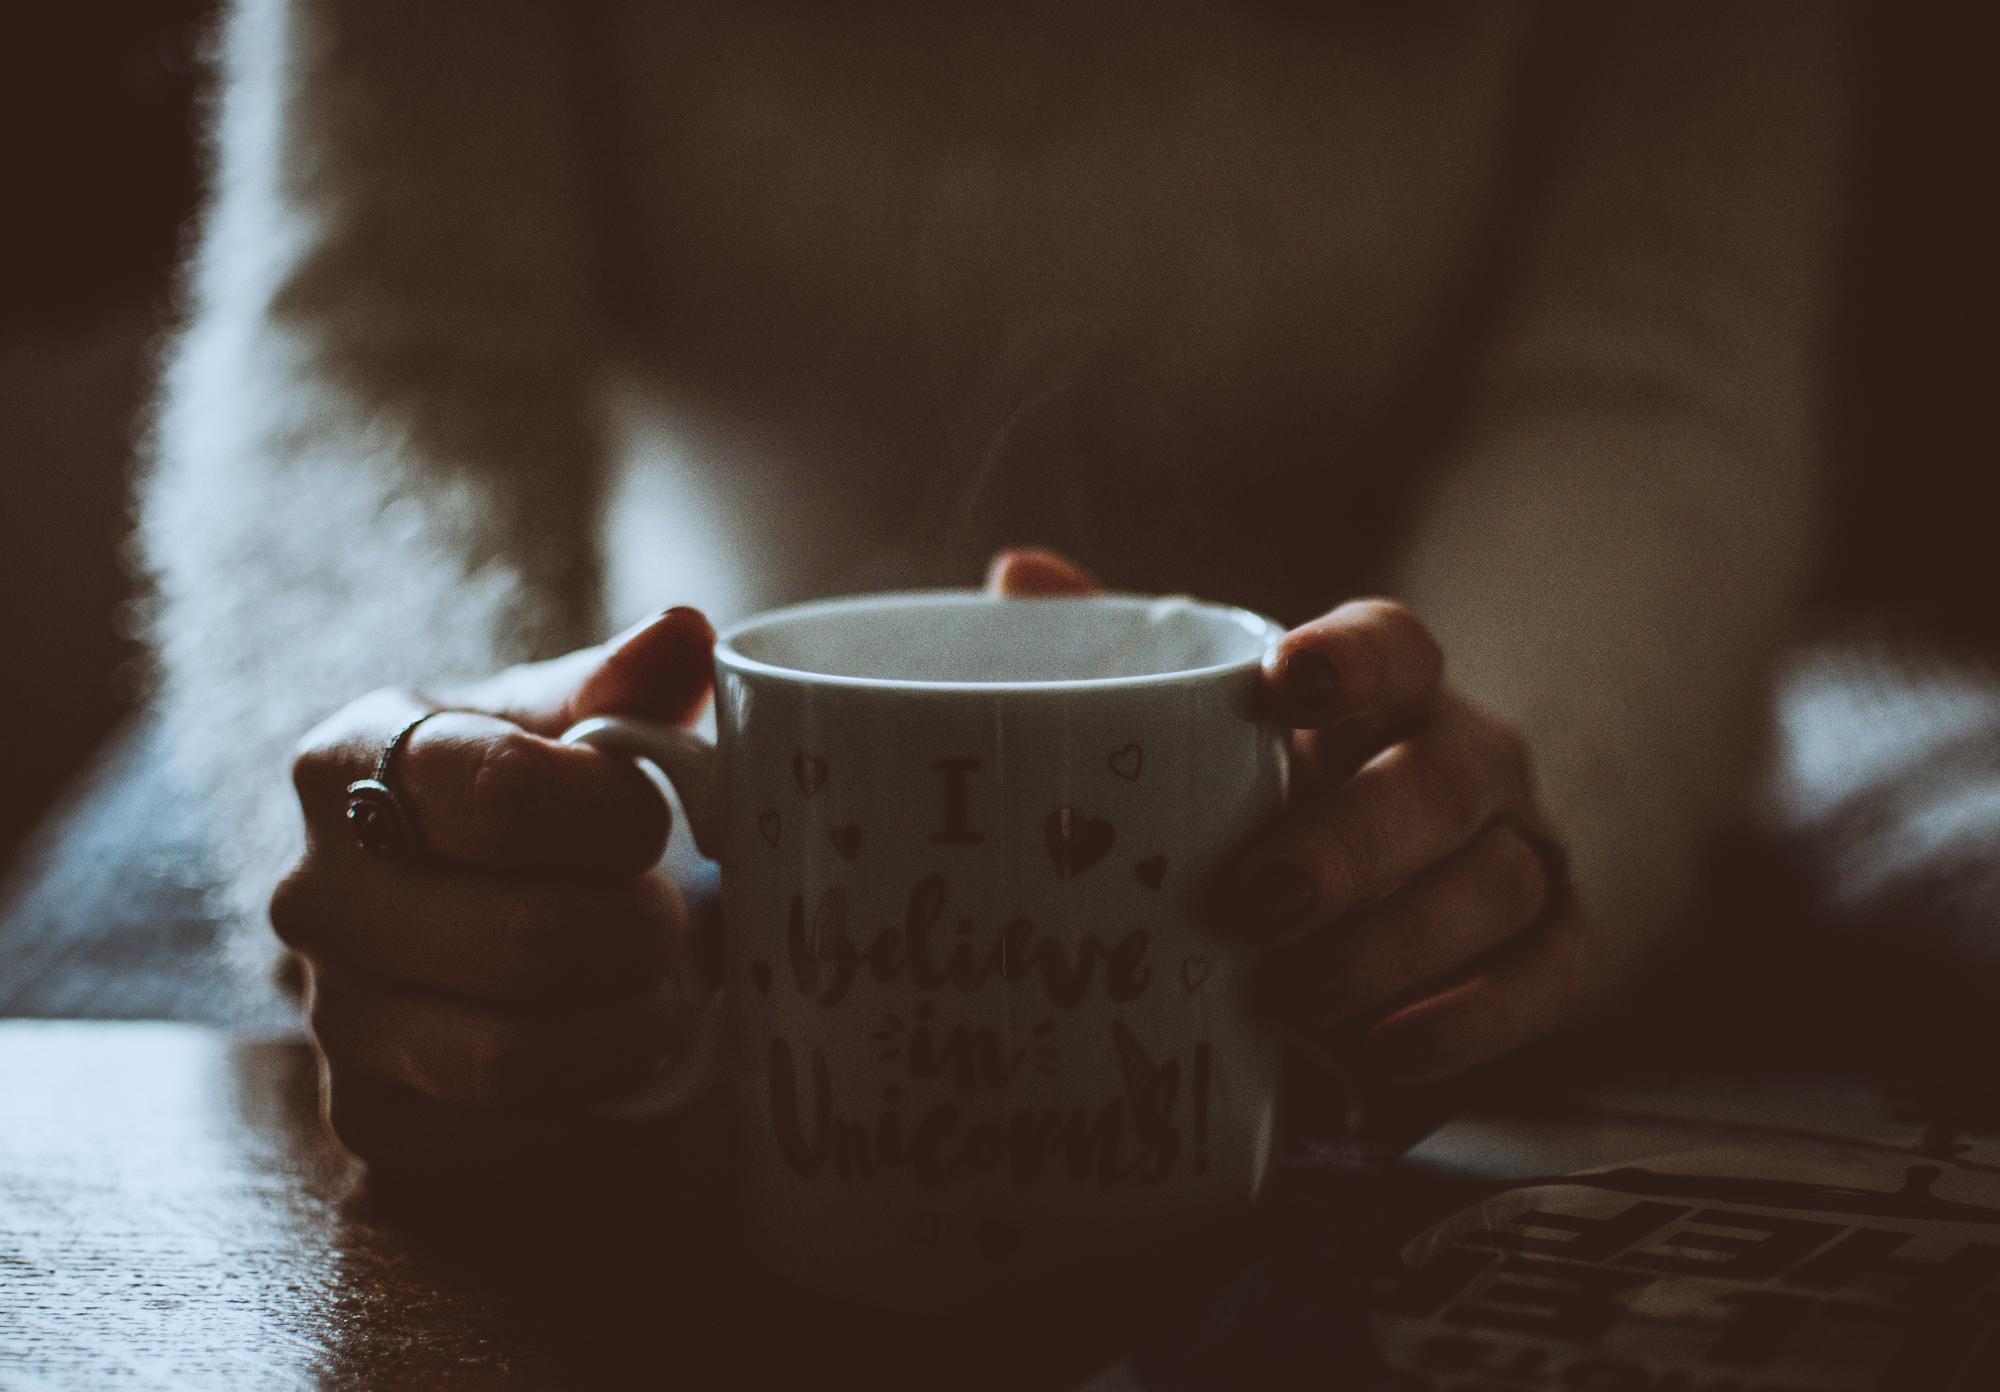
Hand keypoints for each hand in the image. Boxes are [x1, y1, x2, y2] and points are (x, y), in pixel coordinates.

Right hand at [274, 608, 717, 1169]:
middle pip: (527, 939)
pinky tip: (609, 1059)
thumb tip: (685, 635)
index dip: (619, 815)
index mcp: (356, 757)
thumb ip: (621, 682)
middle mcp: (318, 889)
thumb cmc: (521, 787)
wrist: (441, 882)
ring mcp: (330, 1012)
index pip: (506, 793)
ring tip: (666, 995)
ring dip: (628, 1033)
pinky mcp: (365, 1116)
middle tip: (678, 921)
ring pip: (508, 1058)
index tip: (656, 819)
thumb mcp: (559, 715)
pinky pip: (492, 1142)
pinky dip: (582, 1111)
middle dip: (645, 935)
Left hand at [985, 548, 1594, 1097]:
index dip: (1348, 659)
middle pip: (1443, 782)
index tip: (1280, 682)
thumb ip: (1132, 660)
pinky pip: (1542, 982)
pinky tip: (1376, 1059)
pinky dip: (1464, 1024)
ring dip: (1389, 950)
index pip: (1396, 645)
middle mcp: (1474, 760)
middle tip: (1249, 903)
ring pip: (1495, 885)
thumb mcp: (1211, 729)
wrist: (1417, 891)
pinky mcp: (1561, 952)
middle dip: (1349, 846)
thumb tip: (1019, 572)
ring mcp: (1527, 853)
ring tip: (1287, 1004)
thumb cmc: (1281, 797)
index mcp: (1390, 690)